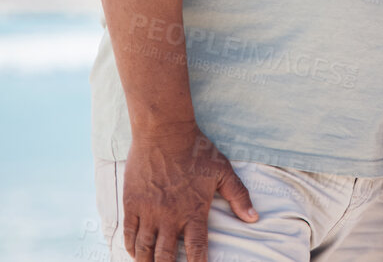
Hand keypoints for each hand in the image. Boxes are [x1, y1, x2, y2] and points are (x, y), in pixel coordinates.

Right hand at [121, 123, 256, 261]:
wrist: (165, 133)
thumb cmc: (197, 150)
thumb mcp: (223, 171)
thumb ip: (239, 196)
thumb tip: (254, 218)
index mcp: (194, 211)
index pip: (197, 249)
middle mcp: (170, 217)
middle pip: (166, 256)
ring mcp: (149, 212)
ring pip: (144, 249)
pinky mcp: (132, 204)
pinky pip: (129, 234)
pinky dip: (131, 248)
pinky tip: (134, 254)